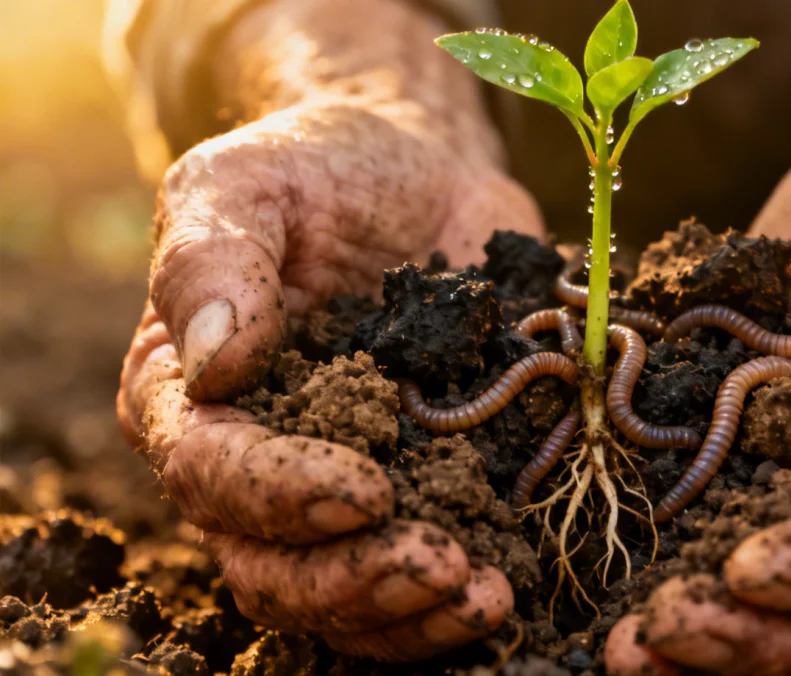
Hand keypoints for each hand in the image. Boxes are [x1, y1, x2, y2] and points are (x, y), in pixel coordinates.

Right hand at [118, 99, 539, 658]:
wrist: (414, 174)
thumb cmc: (315, 171)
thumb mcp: (245, 183)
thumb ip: (212, 261)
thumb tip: (215, 360)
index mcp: (192, 396)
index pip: (210, 474)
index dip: (280, 495)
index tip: (366, 488)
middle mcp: (257, 463)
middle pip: (272, 568)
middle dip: (353, 580)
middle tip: (439, 565)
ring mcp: (341, 488)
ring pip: (344, 597)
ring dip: (411, 616)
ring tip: (486, 596)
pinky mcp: (420, 488)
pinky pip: (419, 578)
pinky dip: (457, 602)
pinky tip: (510, 585)